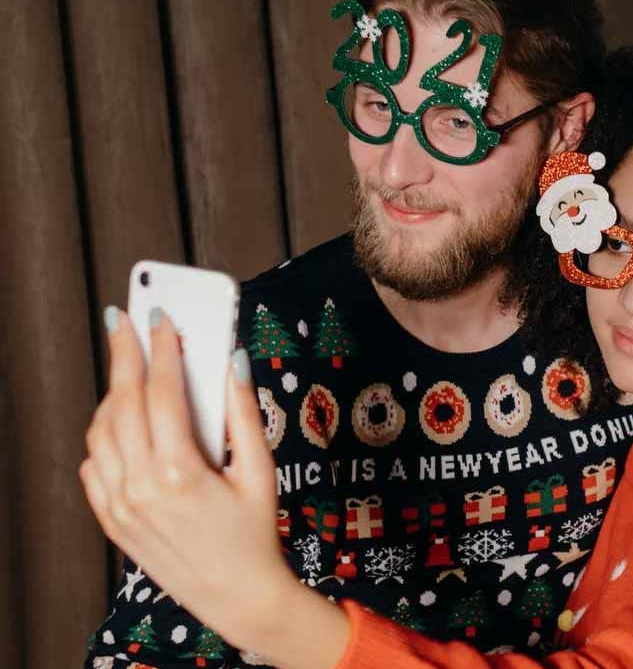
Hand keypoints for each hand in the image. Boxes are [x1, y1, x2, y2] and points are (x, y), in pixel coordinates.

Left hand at [79, 307, 294, 651]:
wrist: (236, 595)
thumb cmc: (254, 532)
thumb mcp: (260, 470)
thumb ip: (243, 411)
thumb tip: (233, 359)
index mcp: (180, 472)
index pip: (162, 392)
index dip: (162, 348)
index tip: (162, 317)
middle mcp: (140, 488)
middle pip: (122, 403)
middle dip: (124, 355)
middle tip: (125, 322)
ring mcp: (120, 506)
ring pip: (100, 432)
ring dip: (112, 394)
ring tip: (129, 370)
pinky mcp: (112, 521)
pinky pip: (92, 466)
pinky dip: (103, 436)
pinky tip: (123, 422)